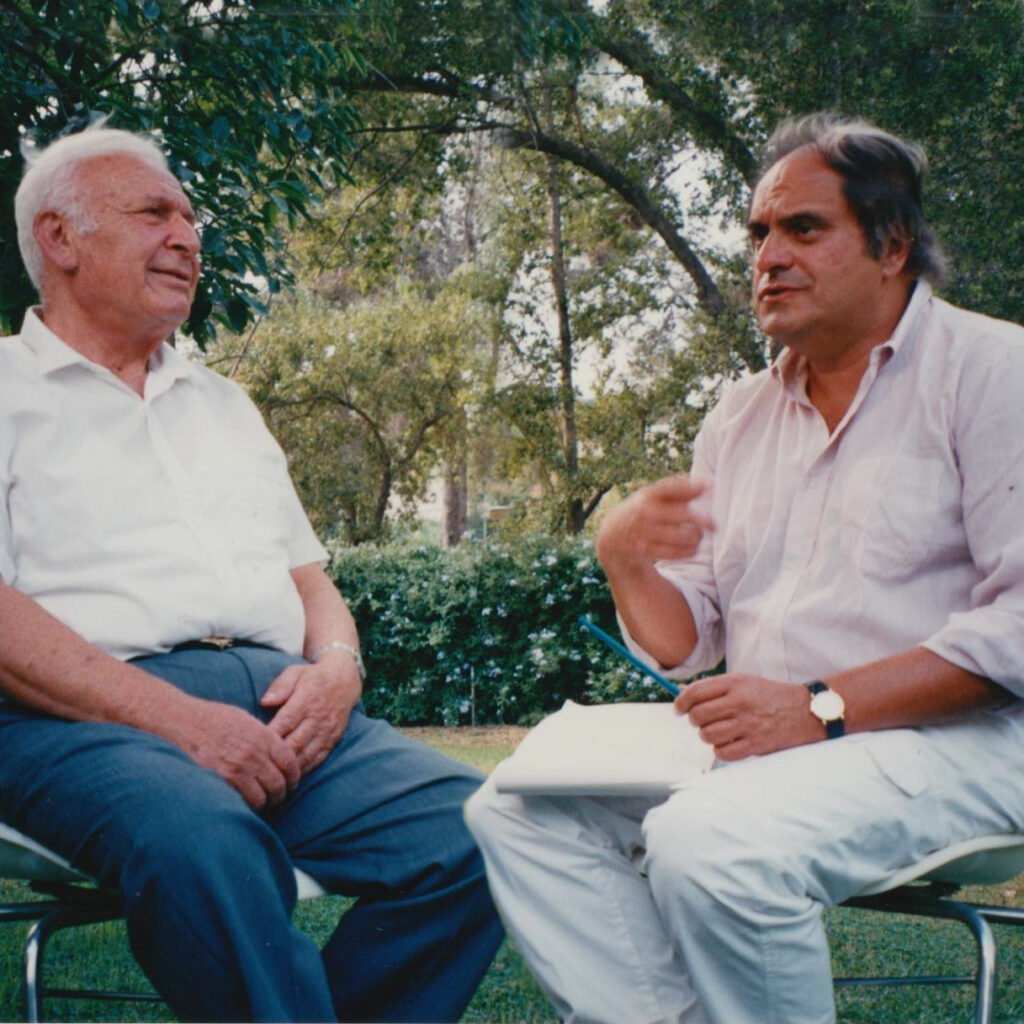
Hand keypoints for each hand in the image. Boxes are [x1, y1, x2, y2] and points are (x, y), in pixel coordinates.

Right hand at [168, 700, 301, 811]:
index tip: (292, 782)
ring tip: (262, 803)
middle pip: (279, 784)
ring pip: (261, 798)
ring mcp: (235, 770)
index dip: (294, 777)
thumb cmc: (214, 718)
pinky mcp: (219, 782)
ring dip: (264, 803)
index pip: (290, 763)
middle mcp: (252, 754)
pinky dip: (245, 806)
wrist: (183, 721)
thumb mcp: (246, 719)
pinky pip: (240, 802)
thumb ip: (265, 737)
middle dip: (281, 794)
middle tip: (278, 797)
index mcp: (262, 736)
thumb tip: (280, 754)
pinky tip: (244, 804)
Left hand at [261, 655, 360, 776]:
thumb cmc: (312, 677)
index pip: (285, 722)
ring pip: (307, 754)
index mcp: (306, 700)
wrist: (345, 680)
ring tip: (272, 776)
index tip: (254, 746)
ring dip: (290, 767)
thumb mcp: (295, 672)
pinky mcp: (334, 739)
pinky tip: (291, 776)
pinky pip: (319, 758)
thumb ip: (280, 685)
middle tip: (258, 766)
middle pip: (295, 742)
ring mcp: (327, 730)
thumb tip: (265, 701)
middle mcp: (318, 717)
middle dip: (277, 756)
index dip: (270, 736)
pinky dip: (305, 769)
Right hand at [597, 475, 712, 574]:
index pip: (672, 487)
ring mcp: (643, 531)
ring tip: (698, 538)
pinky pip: (674, 553)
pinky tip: (693, 548)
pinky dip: (688, 551)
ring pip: (682, 536)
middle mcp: (645, 511)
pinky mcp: (644, 550)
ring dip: (696, 538)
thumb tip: (708, 484)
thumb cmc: (642, 511)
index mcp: (648, 494)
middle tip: (714, 526)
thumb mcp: (653, 496)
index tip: (711, 485)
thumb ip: (680, 489)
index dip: (692, 486)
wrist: (611, 536)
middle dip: (704, 521)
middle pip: (684, 515)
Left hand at [675, 673, 822, 759]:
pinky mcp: (756, 744)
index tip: (678, 709)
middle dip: (694, 720)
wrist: (807, 712)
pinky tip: (728, 743)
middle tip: (700, 722)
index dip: (681, 702)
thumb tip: (682, 693)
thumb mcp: (744, 682)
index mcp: (736, 683)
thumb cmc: (770, 696)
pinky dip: (721, 750)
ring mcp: (748, 724)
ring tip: (716, 732)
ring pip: (707, 735)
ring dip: (707, 735)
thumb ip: (714, 688)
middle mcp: (740, 702)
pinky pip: (723, 752)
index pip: (695, 692)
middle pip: (698, 715)